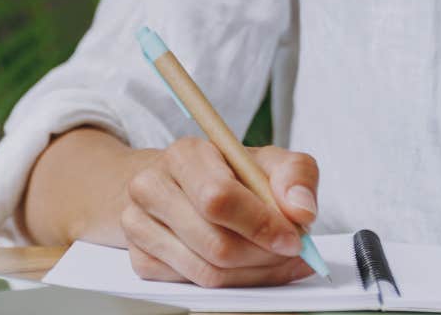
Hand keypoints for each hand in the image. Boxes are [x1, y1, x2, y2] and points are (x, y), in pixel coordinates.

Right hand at [121, 137, 318, 287]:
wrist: (176, 184)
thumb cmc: (225, 173)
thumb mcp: (266, 161)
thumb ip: (295, 174)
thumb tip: (301, 211)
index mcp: (184, 155)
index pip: (219, 198)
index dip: (261, 224)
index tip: (292, 238)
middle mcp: (152, 187)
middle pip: (215, 244)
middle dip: (263, 256)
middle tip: (288, 253)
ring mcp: (139, 224)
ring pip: (206, 272)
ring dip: (251, 273)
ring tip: (271, 258)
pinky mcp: (139, 257)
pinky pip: (193, 286)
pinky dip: (230, 284)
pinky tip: (244, 266)